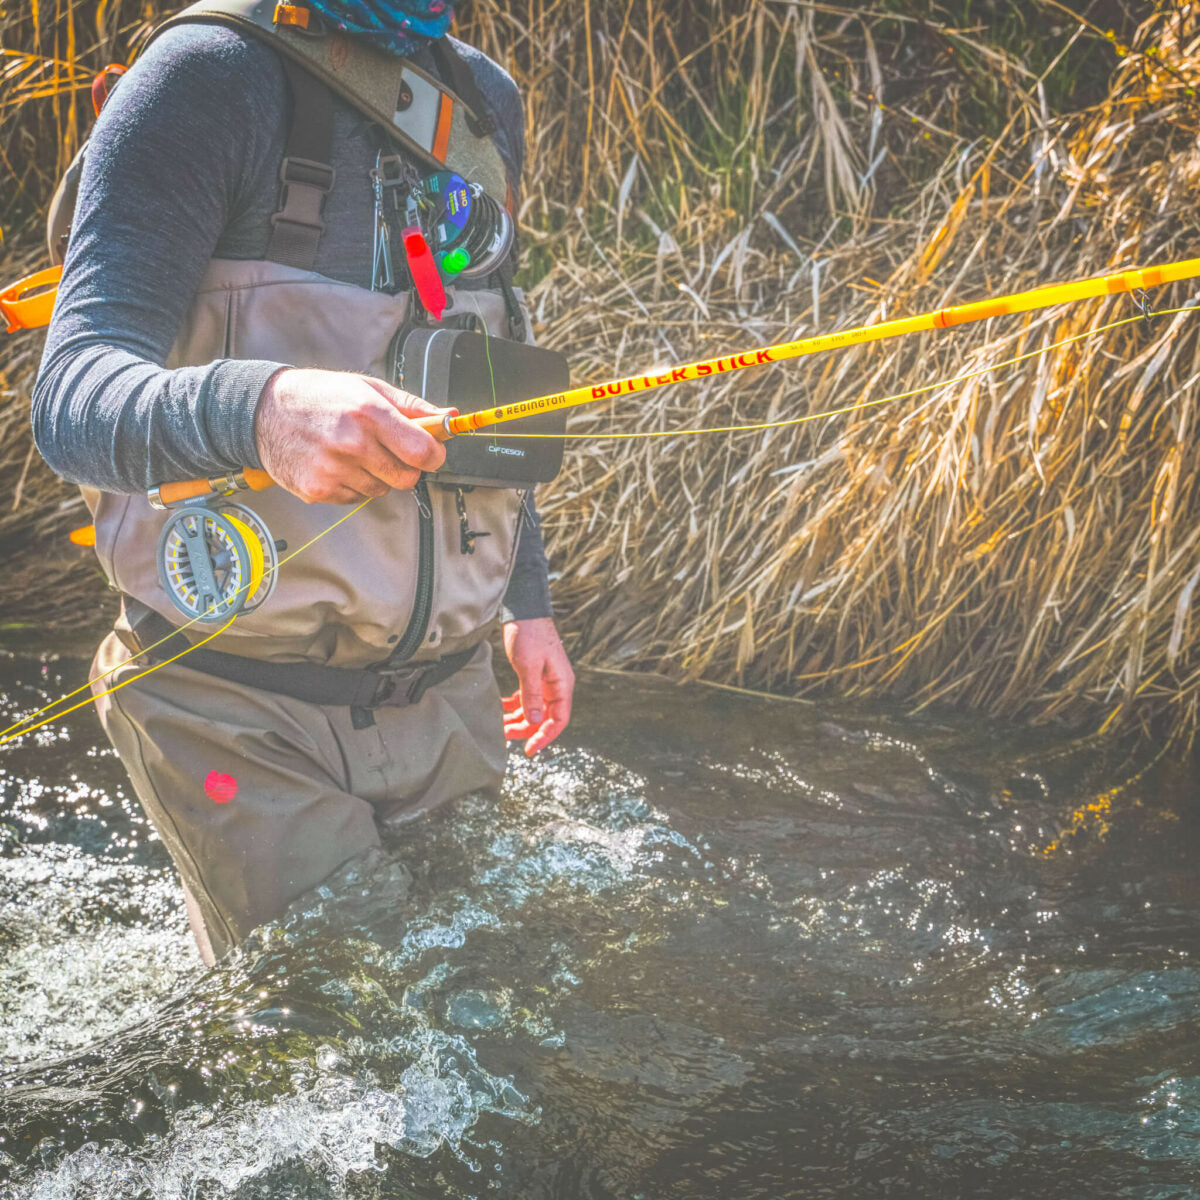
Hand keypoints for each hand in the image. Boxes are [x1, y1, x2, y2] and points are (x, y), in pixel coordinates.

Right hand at [255, 367, 451, 503]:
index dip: (434, 455)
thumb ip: (411, 406)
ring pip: (382, 490)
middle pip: (407, 478)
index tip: (431, 452)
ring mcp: (334, 470)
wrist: (264, 411)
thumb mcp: (367, 388)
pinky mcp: (318, 489)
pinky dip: (353, 485)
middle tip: (388, 450)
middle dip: (406, 467)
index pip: (422, 451)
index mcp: (369, 413)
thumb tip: (448, 418)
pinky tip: (336, 463)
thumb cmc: (320, 396)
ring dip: (377, 476)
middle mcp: (352, 443)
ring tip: (354, 452)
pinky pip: (356, 498)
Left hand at [502, 617, 574, 754]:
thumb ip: (532, 694)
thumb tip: (536, 720)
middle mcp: (556, 685)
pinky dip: (514, 706)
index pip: (559, 719)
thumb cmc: (529, 634)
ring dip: (518, 719)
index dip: (545, 737)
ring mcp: (545, 681)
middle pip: (545, 717)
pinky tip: (501, 709)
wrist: (524, 610)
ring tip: (499, 725)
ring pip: (534, 709)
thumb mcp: (529, 666)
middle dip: (526, 729)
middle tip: (504, 735)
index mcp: (562, 684)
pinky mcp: (534, 676)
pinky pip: (526, 699)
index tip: (529, 750)